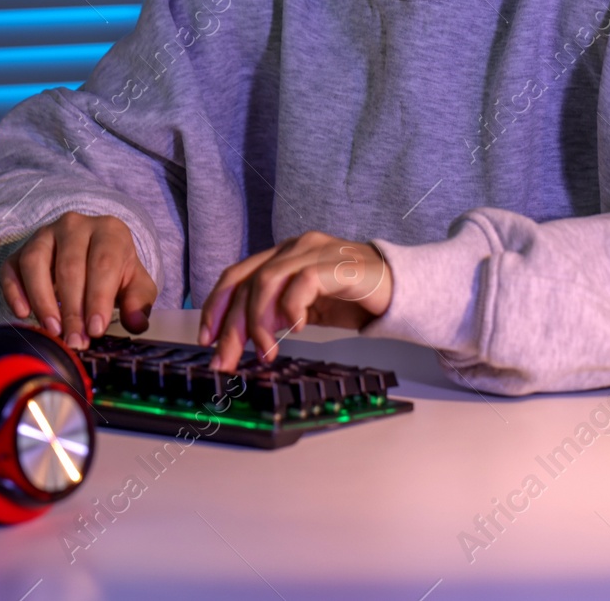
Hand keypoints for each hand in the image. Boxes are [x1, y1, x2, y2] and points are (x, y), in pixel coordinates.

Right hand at [0, 211, 156, 348]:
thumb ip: (138, 302)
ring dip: (42, 299)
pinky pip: (11, 268)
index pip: (103, 263)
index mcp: (109, 231)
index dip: (98, 298)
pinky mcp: (21, 250)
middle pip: (69, 266)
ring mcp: (44, 234)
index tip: (95, 330)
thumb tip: (137, 323)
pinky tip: (22, 314)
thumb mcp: (135, 284)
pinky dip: (14, 291)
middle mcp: (74, 225)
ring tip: (52, 330)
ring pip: (35, 262)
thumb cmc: (115, 272)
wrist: (90, 254)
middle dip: (72, 309)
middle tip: (75, 340)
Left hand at [197, 232, 391, 371]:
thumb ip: (277, 314)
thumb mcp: (306, 308)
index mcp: (282, 255)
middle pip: (247, 282)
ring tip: (266, 353)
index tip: (207, 339)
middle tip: (227, 361)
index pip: (236, 276)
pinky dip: (293, 308)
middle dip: (232, 327)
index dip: (215, 307)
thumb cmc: (353, 298)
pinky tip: (297, 330)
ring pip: (267, 281)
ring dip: (259, 323)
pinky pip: (304, 282)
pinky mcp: (337, 264)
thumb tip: (242, 342)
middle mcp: (294, 247)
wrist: (403, 290)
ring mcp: (316, 251)